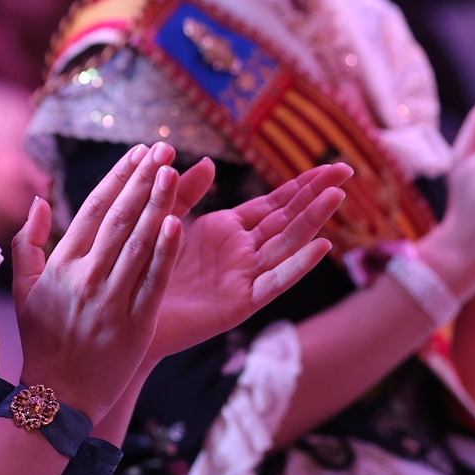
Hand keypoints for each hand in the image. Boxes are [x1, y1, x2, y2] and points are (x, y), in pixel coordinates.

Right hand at [11, 143, 182, 421]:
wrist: (55, 399)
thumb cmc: (42, 343)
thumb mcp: (24, 290)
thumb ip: (29, 243)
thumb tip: (40, 200)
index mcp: (63, 265)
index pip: (93, 210)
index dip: (117, 178)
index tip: (138, 152)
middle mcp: (85, 277)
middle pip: (118, 218)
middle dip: (142, 180)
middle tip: (163, 147)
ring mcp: (110, 301)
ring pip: (137, 244)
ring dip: (156, 203)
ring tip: (173, 170)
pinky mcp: (133, 326)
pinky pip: (151, 283)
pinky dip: (164, 253)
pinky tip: (178, 224)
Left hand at [148, 161, 349, 360]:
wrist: (127, 313)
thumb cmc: (146, 268)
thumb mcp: (165, 220)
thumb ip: (186, 192)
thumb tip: (208, 161)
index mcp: (229, 229)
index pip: (275, 203)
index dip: (303, 185)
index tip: (332, 166)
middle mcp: (244, 252)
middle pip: (289, 219)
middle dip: (317, 195)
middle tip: (347, 170)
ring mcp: (245, 277)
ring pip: (287, 245)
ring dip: (313, 221)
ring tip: (337, 196)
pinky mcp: (240, 303)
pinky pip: (273, 282)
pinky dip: (297, 266)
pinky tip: (321, 247)